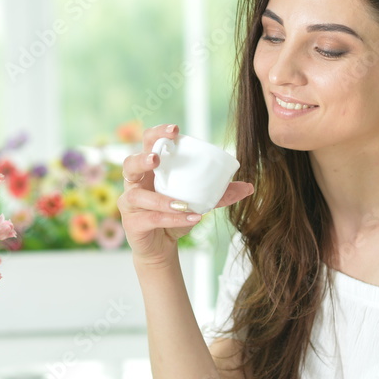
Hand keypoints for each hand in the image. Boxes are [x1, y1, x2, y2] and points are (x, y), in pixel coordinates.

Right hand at [118, 124, 253, 264]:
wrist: (162, 247)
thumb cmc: (174, 217)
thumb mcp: (198, 203)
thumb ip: (220, 194)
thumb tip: (249, 187)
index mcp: (151, 169)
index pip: (149, 143)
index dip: (158, 133)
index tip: (176, 130)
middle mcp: (136, 182)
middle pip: (130, 162)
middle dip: (144, 157)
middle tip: (157, 158)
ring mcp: (130, 203)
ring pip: (137, 195)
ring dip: (161, 199)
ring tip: (183, 203)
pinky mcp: (131, 223)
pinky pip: (150, 218)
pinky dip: (170, 218)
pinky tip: (190, 219)